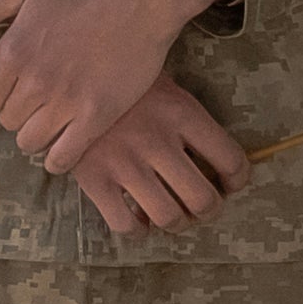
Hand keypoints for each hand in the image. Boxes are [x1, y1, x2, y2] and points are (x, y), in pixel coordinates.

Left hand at [0, 0, 237, 170]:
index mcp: (12, 52)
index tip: (15, 91)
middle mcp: (34, 81)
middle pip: (8, 121)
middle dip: (20, 113)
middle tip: (39, 103)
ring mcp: (65, 102)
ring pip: (30, 142)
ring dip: (37, 136)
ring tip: (52, 123)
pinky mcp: (96, 116)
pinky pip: (63, 157)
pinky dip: (58, 158)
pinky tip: (65, 146)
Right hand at [59, 81, 252, 237]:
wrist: (64, 73)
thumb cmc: (121, 77)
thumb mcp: (163, 83)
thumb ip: (189, 118)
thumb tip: (217, 158)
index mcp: (182, 113)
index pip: (230, 160)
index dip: (238, 180)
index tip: (230, 184)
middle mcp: (158, 141)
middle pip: (203, 200)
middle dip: (209, 210)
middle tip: (203, 206)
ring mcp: (125, 162)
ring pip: (169, 217)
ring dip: (178, 224)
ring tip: (174, 215)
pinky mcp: (94, 178)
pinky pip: (125, 225)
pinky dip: (138, 230)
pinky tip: (138, 219)